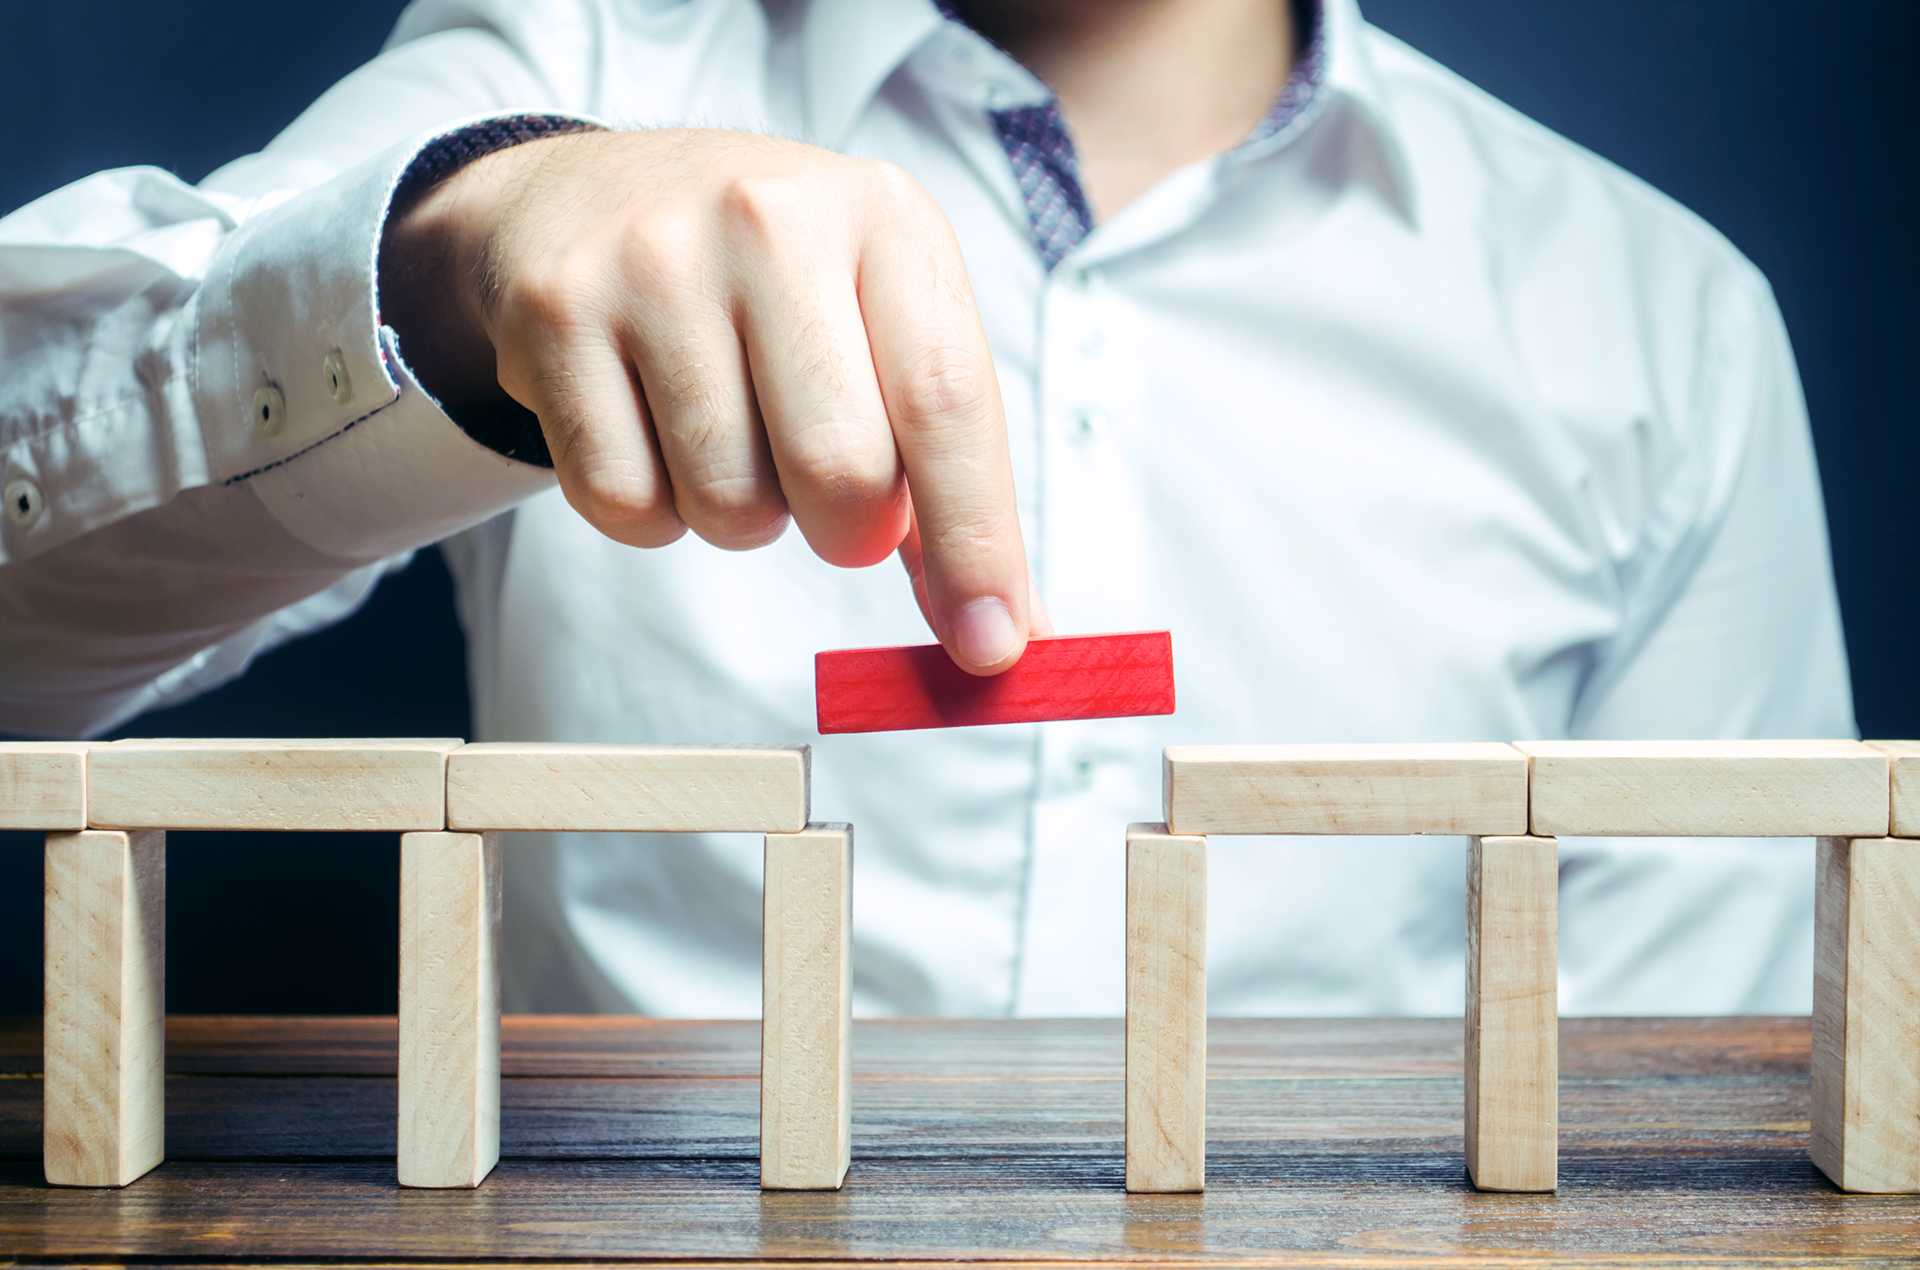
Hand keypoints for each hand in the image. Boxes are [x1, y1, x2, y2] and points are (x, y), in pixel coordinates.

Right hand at [380, 128, 1049, 671]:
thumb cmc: (769, 284)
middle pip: (841, 470)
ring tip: (728, 433)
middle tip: (826, 497)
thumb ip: (945, 475)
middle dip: (845, 530)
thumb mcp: (879, 324)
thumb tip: (1000, 631)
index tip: (991, 644)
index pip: (950, 404)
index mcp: (884, 218)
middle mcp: (771, 219)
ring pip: (729, 503)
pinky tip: (652, 433)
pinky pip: (624, 503)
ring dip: (742, 515)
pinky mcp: (558, 314)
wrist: (587, 195)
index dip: (977, 541)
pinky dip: (652, 512)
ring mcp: (655, 262)